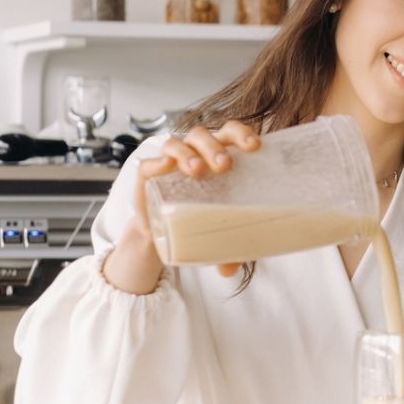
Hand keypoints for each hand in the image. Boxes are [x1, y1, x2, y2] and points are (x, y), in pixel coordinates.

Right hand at [104, 121, 259, 293]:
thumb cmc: (200, 217)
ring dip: (188, 153)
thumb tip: (230, 270)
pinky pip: (149, 162)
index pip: (232, 133)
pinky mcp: (147, 174)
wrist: (162, 230)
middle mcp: (195, 152)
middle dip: (215, 147)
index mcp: (220, 155)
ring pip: (178, 143)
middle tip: (225, 166)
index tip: (255, 147)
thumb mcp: (218, 232)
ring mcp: (170, 161)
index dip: (242, 134)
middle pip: (204, 136)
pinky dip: (157, 162)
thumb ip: (227, 248)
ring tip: (197, 171)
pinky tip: (164, 167)